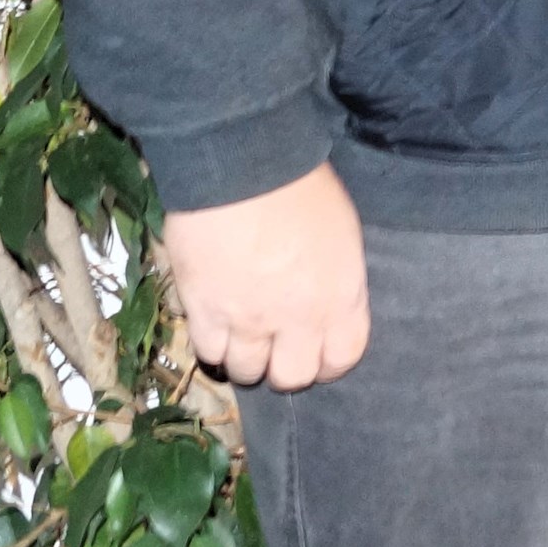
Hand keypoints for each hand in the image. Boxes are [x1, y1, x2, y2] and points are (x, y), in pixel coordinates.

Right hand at [161, 164, 370, 390]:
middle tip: (276, 349)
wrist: (243, 169)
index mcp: (340, 298)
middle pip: (293, 377)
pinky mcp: (204, 312)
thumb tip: (324, 304)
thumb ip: (337, 281)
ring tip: (242, 337)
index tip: (317, 354)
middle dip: (286, 368)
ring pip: (246, 372)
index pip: (343, 358)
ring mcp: (248, 320)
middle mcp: (298, 319)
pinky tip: (215, 328)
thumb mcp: (343, 236)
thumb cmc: (302, 189)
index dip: (329, 363)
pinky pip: (208, 352)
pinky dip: (213, 346)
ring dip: (245, 360)